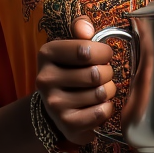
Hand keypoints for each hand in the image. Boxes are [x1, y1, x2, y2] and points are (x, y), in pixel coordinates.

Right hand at [35, 17, 116, 145]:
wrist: (56, 106)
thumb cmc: (71, 69)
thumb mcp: (72, 44)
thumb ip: (80, 28)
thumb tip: (86, 28)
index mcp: (47, 53)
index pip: (85, 49)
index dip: (103, 52)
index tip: (104, 55)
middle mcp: (45, 79)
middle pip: (96, 73)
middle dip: (108, 73)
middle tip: (103, 74)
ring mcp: (54, 104)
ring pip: (100, 93)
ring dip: (108, 91)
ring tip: (100, 90)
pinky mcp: (66, 124)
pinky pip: (101, 112)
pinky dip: (107, 108)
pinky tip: (98, 106)